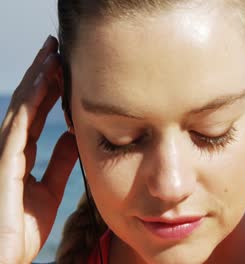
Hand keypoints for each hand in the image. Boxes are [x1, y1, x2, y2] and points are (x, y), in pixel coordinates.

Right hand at [0, 36, 76, 262]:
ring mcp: (3, 155)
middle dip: (40, 75)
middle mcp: (10, 149)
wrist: (6, 257)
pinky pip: (17, 128)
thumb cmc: (23, 227)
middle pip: (26, 104)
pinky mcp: (3, 166)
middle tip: (56, 48)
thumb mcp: (49, 190)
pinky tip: (41, 83)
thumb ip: (59, 164)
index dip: (48, 89)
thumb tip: (74, 136)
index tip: (64, 68)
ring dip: (35, 80)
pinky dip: (29, 104)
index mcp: (21, 155)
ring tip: (51, 56)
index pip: (35, 114)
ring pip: (19, 109)